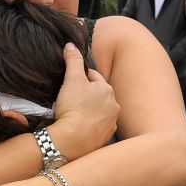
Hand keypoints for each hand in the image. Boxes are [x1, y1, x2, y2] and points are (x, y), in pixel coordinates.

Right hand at [50, 42, 118, 159]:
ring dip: (91, 111)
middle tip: (72, 99)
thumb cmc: (73, 108)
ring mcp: (111, 123)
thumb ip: (73, 60)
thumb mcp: (71, 79)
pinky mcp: (105, 138)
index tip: (71, 83)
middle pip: (99, 95)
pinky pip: (98, 128)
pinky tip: (80, 127)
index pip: (94, 77)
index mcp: (108, 89)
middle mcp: (114, 106)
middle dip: (88, 95)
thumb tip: (71, 45)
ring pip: (100, 112)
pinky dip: (91, 126)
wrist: (72, 140)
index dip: (81, 78)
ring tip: (76, 114)